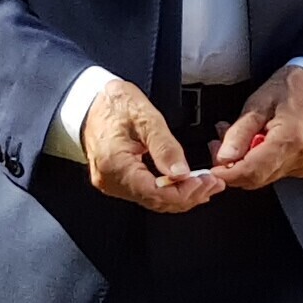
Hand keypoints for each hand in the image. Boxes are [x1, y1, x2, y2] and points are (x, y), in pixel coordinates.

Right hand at [79, 79, 219, 211]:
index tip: (206, 182)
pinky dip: (168, 191)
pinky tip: (185, 185)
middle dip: (188, 196)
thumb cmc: (113, 103)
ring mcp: (112, 183)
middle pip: (155, 201)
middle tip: (214, 185)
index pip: (155, 192)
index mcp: (115, 165)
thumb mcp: (143, 115)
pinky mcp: (116, 181)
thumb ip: (164, 145)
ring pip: (152, 200)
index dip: (184, 192)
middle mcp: (111, 181)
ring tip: (206, 185)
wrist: (88, 101)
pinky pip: (145, 193)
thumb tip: (181, 174)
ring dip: (181, 195)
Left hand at [211, 66, 302, 192]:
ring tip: (235, 137)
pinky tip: (252, 143)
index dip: (227, 174)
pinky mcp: (302, 167)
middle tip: (218, 145)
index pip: (252, 171)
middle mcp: (299, 158)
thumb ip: (240, 131)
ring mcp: (302, 165)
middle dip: (231, 167)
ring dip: (242, 163)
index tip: (211, 168)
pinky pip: (272, 172)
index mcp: (290, 139)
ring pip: (262, 177)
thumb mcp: (259, 102)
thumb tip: (224, 156)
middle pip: (255, 179)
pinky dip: (256, 161)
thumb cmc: (295, 88)